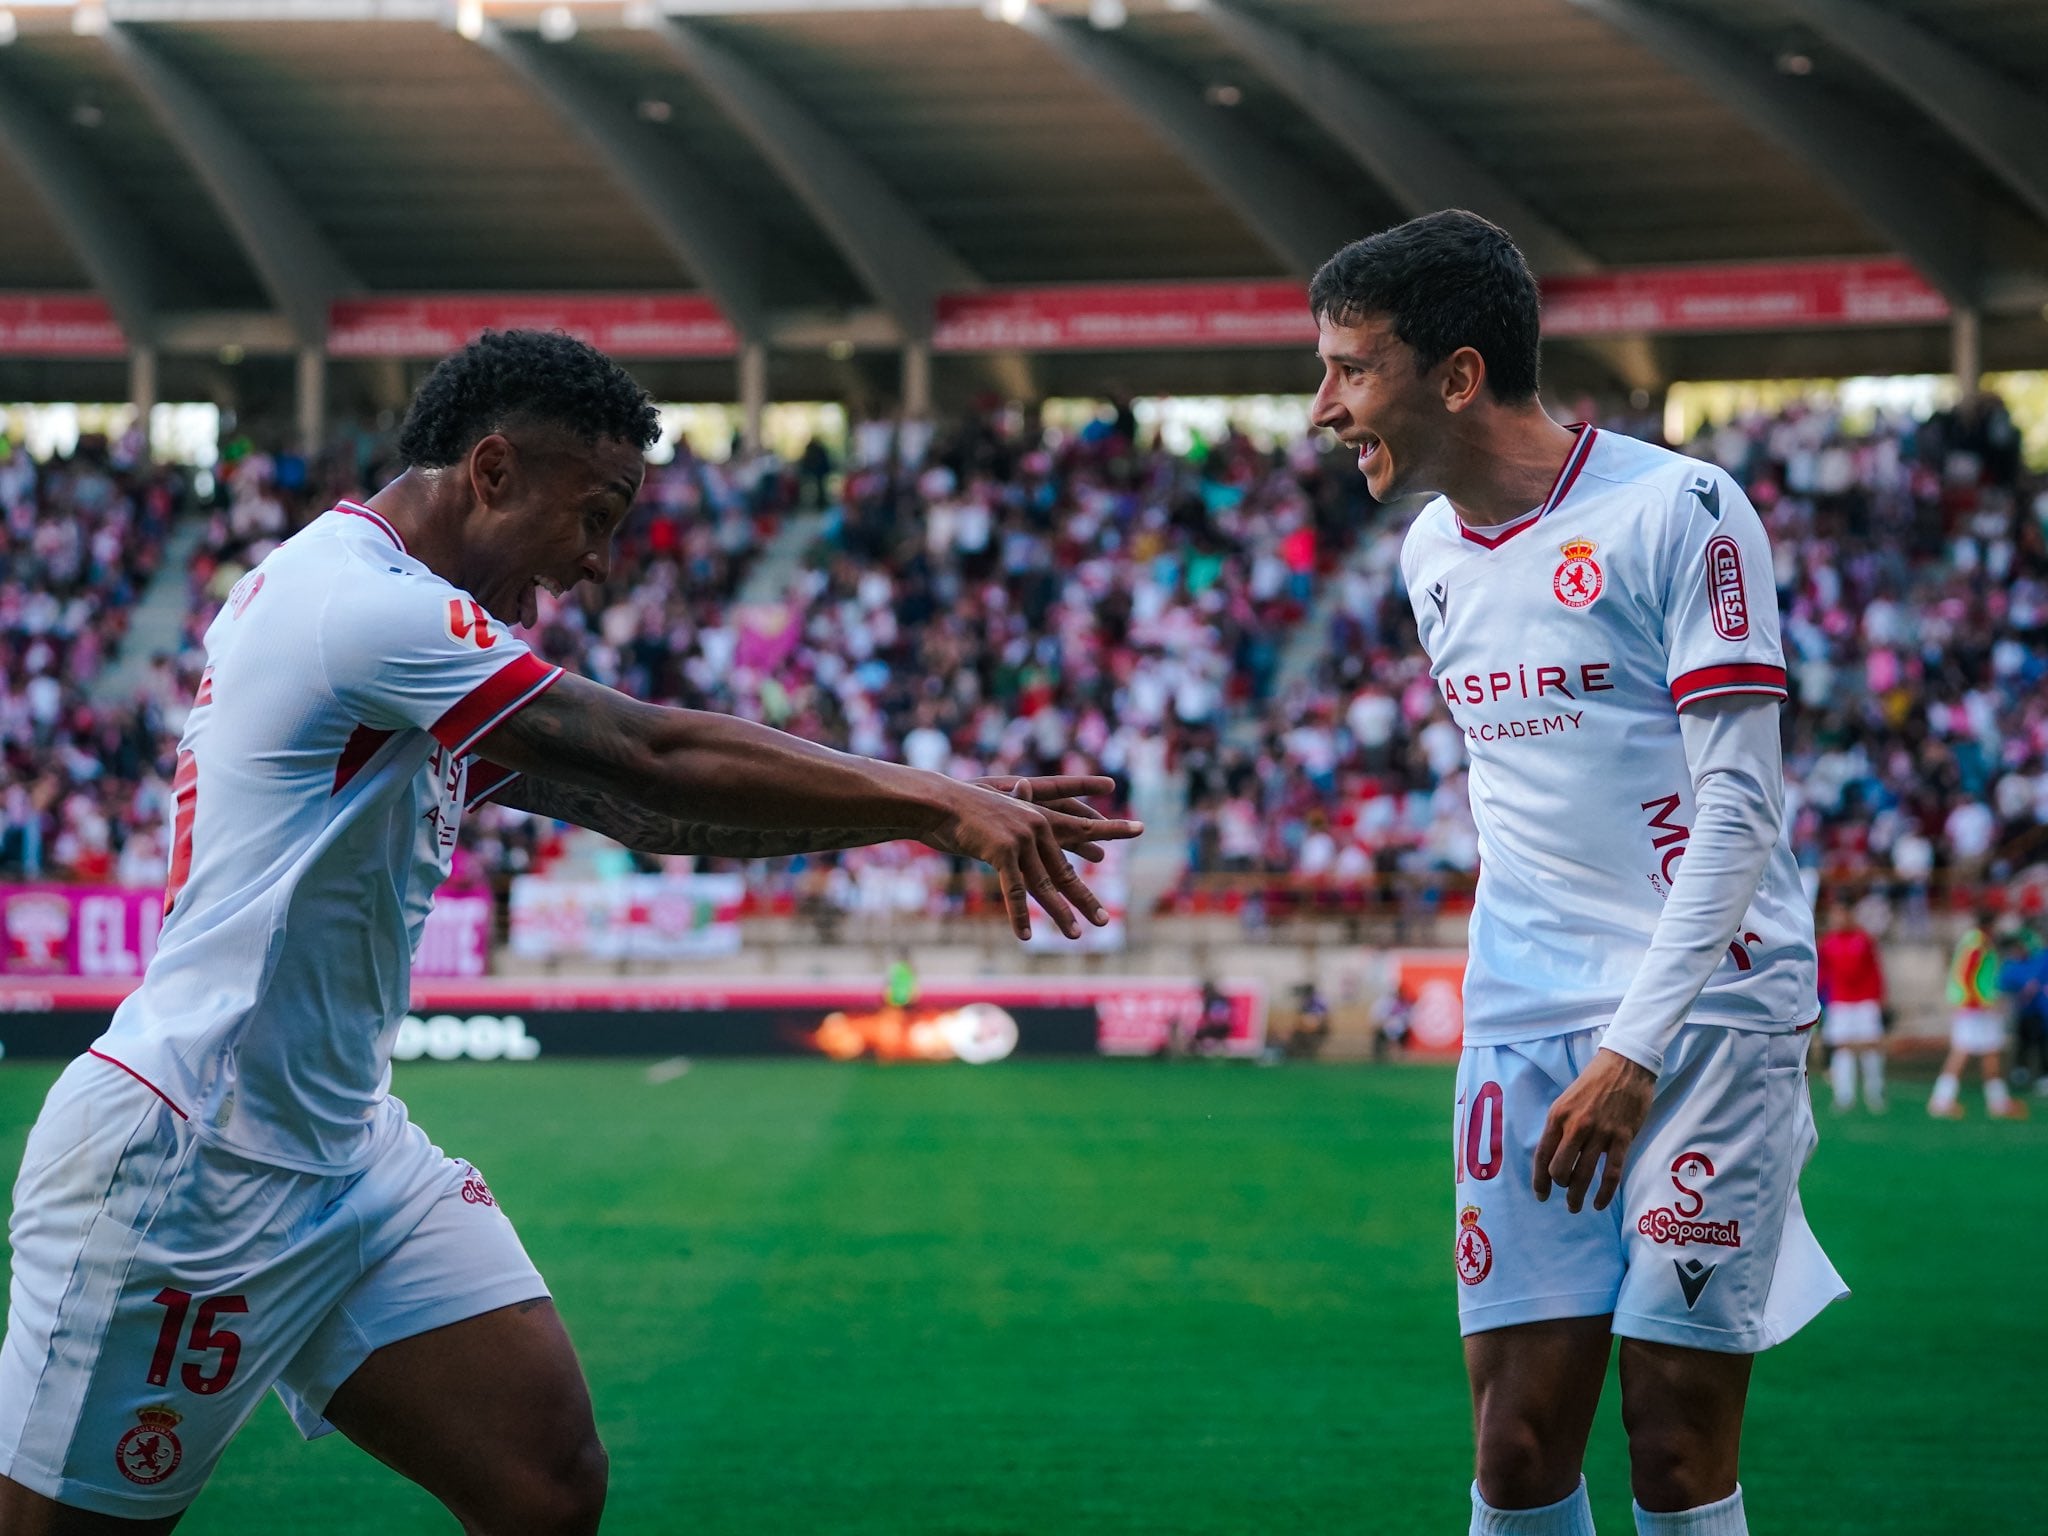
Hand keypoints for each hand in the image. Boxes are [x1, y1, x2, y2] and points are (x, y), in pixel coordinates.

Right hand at [930, 778, 1142, 940]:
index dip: (1111, 830)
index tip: (1140, 828)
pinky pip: (1014, 890)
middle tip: (1104, 922)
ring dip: (1059, 914)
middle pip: (1065, 871)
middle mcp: (1038, 827)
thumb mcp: (1000, 823)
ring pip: (1045, 885)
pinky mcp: (1004, 850)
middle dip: (1084, 900)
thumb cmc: (966, 813)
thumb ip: (1019, 837)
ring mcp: (1023, 838)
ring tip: (1074, 936)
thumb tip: (1029, 851)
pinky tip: (1024, 936)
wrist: (940, 803)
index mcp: (1041, 817)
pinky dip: (1018, 915)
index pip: (1082, 827)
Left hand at [1533, 1048, 1655, 1213]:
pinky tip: (1599, 1204)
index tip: (1540, 1195)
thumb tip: (1554, 1155)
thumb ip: (1560, 1126)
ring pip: (1584, 1175)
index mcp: (1558, 1116)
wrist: (1625, 1065)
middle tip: (1563, 1195)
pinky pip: (1611, 1173)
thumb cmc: (1594, 1082)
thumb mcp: (1567, 1100)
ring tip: (1575, 1206)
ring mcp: (1600, 1133)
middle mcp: (1576, 1126)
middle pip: (1560, 1169)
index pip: (1543, 1154)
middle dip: (1559, 1186)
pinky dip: (1604, 1193)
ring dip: (1577, 1196)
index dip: (1539, 1179)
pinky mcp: (1622, 1138)